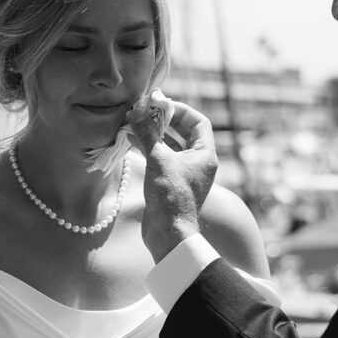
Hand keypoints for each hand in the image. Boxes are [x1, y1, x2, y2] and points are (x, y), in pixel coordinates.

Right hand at [127, 99, 217, 262]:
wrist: (168, 233)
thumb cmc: (170, 196)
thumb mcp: (158, 159)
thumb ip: (148, 134)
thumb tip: (136, 112)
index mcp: (205, 154)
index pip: (198, 122)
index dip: (180, 110)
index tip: (160, 105)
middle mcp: (198, 162)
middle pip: (183, 132)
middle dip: (163, 121)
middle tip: (144, 112)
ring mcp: (184, 173)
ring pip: (170, 146)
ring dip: (153, 134)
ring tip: (134, 124)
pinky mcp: (171, 183)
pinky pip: (161, 159)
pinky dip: (148, 148)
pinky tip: (132, 140)